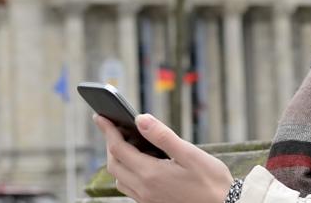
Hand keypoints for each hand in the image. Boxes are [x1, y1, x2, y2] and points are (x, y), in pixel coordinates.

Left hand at [94, 113, 234, 202]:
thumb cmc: (211, 180)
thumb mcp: (189, 153)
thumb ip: (162, 136)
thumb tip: (140, 119)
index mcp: (151, 174)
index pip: (119, 149)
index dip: (108, 131)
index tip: (99, 116)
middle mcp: (144, 190)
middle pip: (114, 165)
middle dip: (110, 143)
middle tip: (111, 126)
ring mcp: (147, 200)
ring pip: (120, 179)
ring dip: (117, 160)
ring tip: (125, 142)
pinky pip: (130, 188)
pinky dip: (127, 172)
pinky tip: (140, 162)